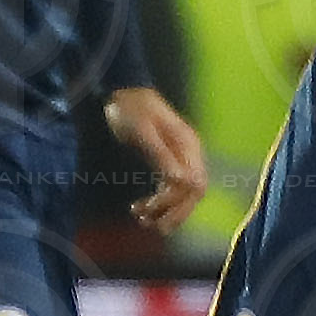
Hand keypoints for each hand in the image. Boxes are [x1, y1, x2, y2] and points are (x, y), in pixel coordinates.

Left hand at [103, 85, 207, 232]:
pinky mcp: (168, 159)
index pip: (194, 184)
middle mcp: (189, 152)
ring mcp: (180, 156)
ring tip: (141, 218)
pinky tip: (143, 208)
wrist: (122, 90)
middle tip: (149, 225)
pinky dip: (160, 200)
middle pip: (193, 192)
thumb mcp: (144, 131)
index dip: (176, 203)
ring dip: (166, 209)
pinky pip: (172, 187)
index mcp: (187, 145)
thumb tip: (182, 182)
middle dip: (174, 212)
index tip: (150, 209)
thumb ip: (162, 155)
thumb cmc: (131, 108)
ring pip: (183, 193)